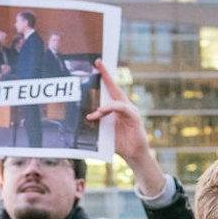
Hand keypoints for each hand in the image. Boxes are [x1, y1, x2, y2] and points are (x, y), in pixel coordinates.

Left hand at [85, 60, 165, 195]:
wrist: (134, 155)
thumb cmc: (119, 144)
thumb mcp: (104, 131)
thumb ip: (97, 123)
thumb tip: (83, 117)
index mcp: (117, 108)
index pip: (111, 89)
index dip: (105, 76)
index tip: (97, 63)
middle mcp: (125, 106)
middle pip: (115, 87)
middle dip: (106, 75)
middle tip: (98, 63)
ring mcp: (131, 111)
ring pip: (117, 99)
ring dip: (103, 104)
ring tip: (93, 113)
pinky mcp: (134, 117)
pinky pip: (121, 108)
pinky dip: (110, 109)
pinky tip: (101, 113)